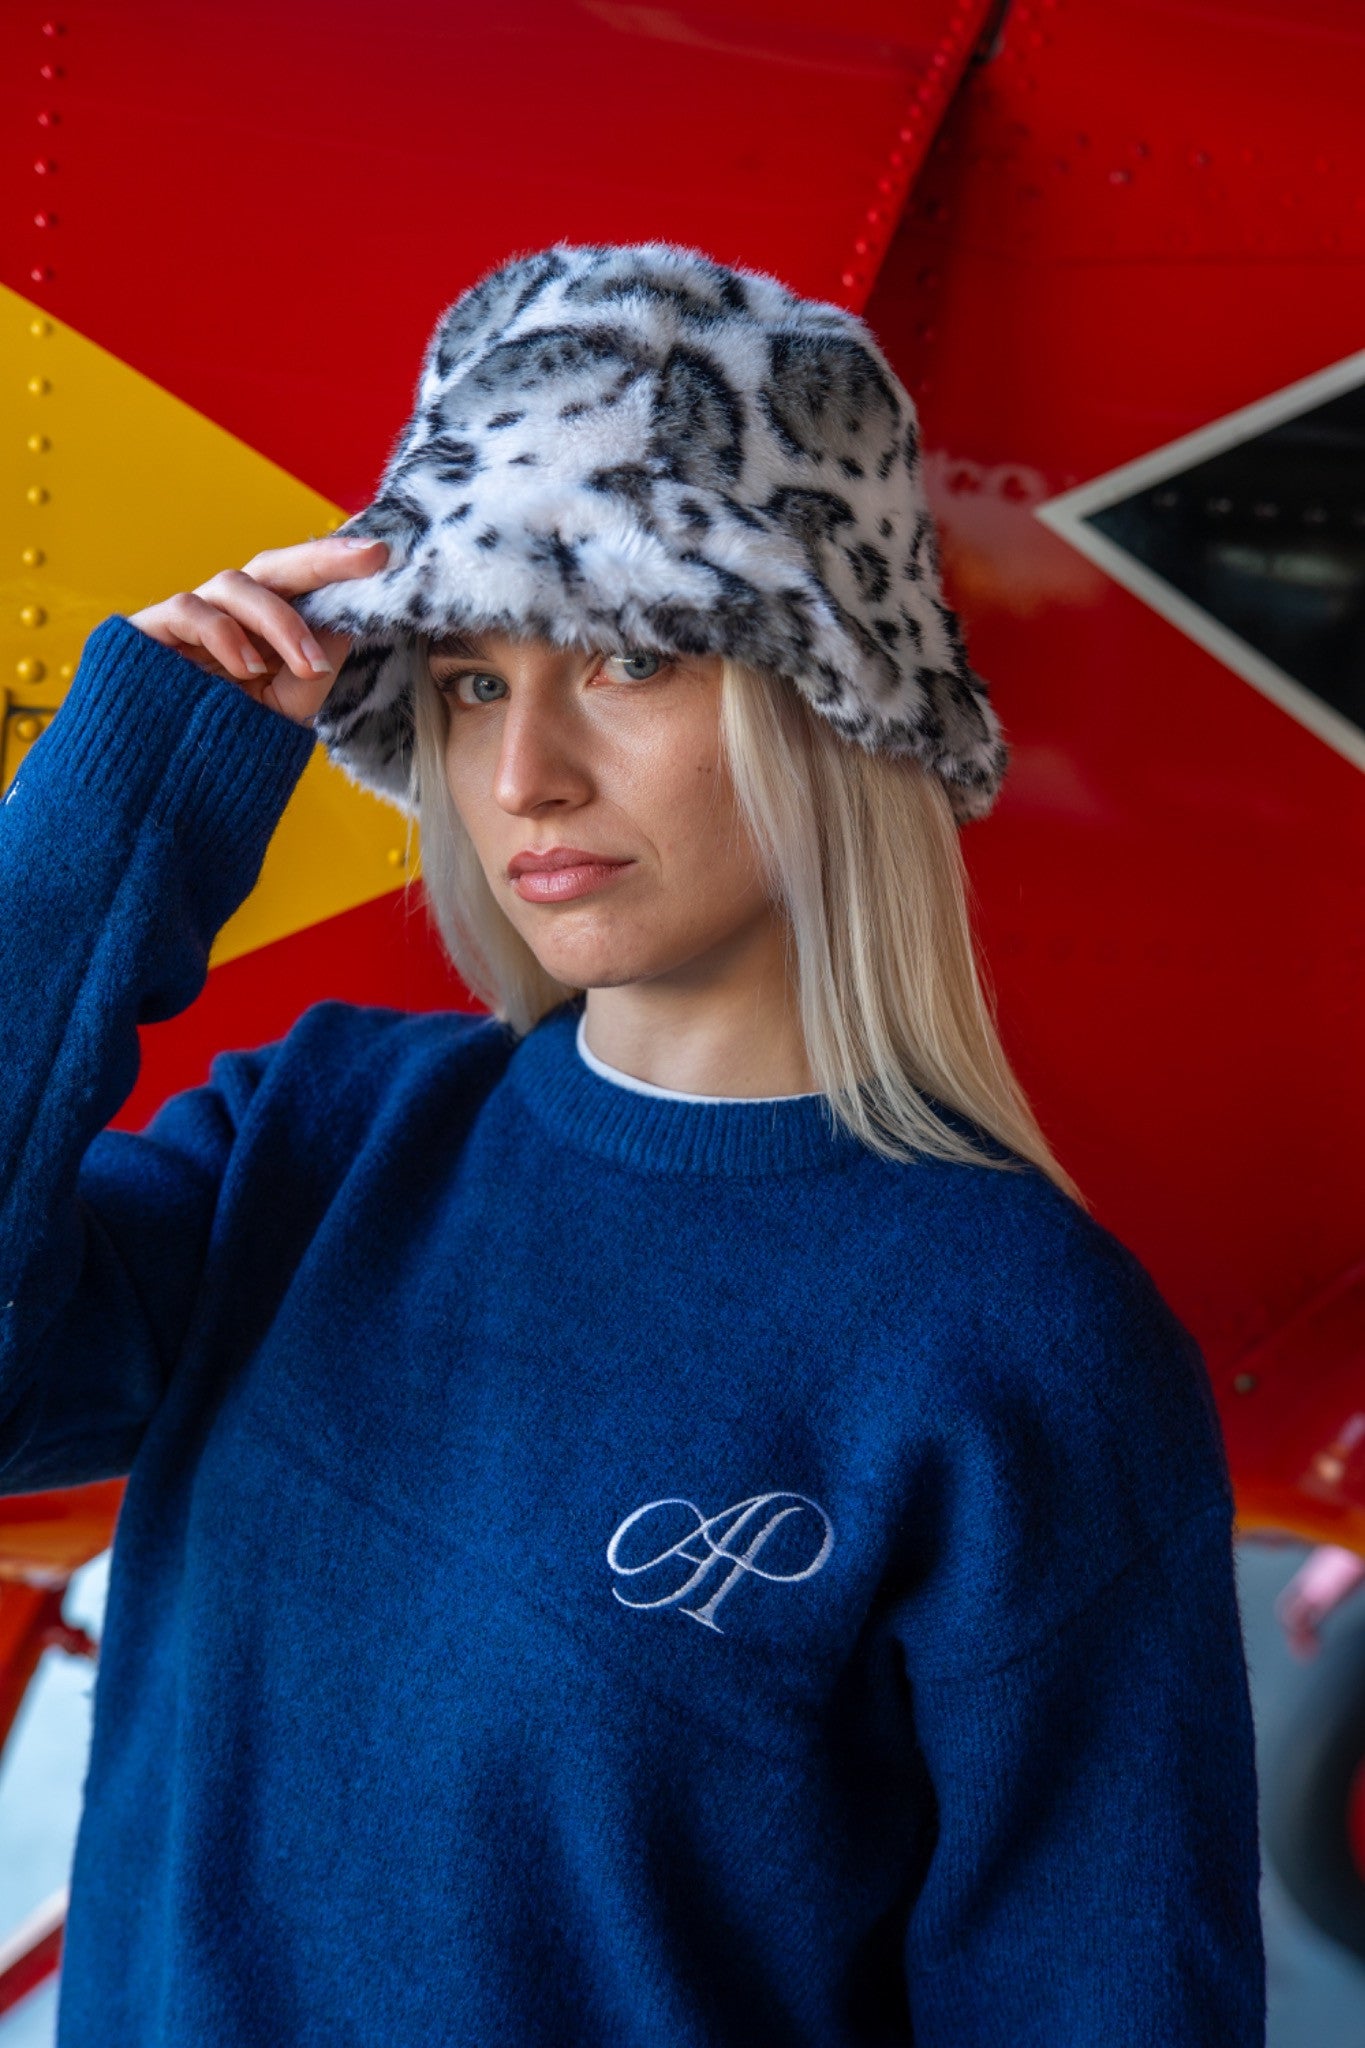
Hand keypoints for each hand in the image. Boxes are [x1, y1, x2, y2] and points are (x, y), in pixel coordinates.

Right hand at [127, 535, 389, 725]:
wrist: (164, 776)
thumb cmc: (228, 737)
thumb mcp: (287, 708)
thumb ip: (315, 668)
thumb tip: (346, 622)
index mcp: (264, 622)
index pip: (304, 583)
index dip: (339, 564)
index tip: (384, 554)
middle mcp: (230, 609)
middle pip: (275, 566)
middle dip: (325, 558)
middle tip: (371, 557)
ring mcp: (192, 614)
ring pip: (236, 584)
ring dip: (279, 621)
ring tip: (306, 666)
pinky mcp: (152, 627)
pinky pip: (191, 611)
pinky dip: (225, 635)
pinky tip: (247, 668)